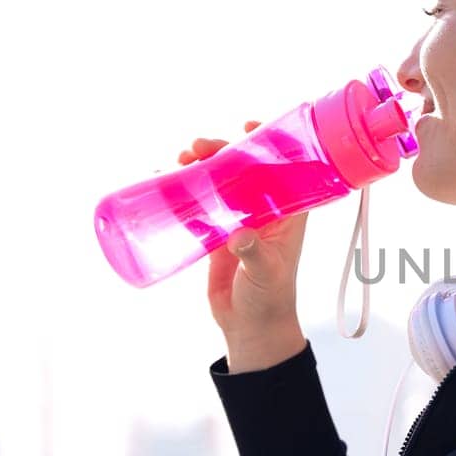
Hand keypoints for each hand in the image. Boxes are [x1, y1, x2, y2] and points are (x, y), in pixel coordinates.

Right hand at [180, 121, 309, 363]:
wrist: (250, 327)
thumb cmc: (270, 299)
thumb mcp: (266, 273)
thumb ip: (254, 253)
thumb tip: (239, 236)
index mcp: (288, 213)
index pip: (283, 170)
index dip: (269, 145)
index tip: (248, 128)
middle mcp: (264, 211)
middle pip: (243, 169)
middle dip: (222, 152)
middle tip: (197, 149)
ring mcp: (238, 220)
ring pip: (220, 183)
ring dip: (201, 167)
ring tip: (180, 160)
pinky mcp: (216, 234)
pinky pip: (200, 204)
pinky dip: (185, 190)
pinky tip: (167, 180)